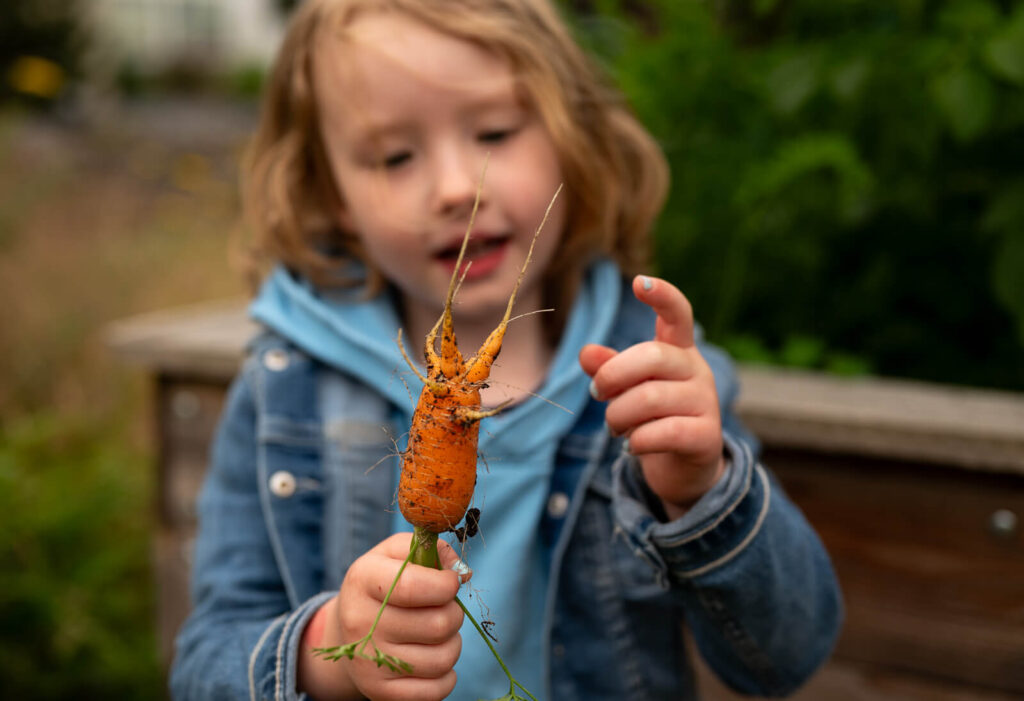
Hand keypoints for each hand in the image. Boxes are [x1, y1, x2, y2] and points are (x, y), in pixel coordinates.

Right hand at [298, 533, 469, 700]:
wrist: (348, 631)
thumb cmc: (383, 584)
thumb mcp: (397, 553)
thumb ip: (432, 548)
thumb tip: (463, 572)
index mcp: (363, 579)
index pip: (413, 586)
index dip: (446, 585)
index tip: (451, 582)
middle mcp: (360, 622)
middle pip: (438, 625)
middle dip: (454, 613)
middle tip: (445, 609)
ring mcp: (368, 662)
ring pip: (443, 658)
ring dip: (453, 643)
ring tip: (438, 634)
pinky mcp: (379, 692)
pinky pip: (436, 691)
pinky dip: (447, 675)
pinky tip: (433, 657)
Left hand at [579, 275, 724, 518]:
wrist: (685, 469)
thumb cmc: (652, 418)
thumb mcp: (627, 390)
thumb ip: (608, 369)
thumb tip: (585, 352)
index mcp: (678, 351)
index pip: (678, 314)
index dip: (662, 295)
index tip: (639, 281)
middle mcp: (697, 370)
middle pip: (652, 356)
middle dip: (612, 375)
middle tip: (596, 395)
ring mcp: (706, 402)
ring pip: (651, 398)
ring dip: (618, 415)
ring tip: (613, 427)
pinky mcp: (707, 436)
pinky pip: (663, 432)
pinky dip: (637, 441)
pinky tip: (632, 447)